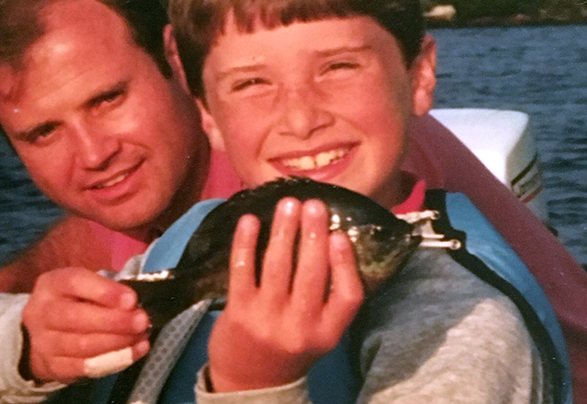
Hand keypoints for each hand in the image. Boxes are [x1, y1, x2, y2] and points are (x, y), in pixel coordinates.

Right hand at [21, 267, 150, 383]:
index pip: (75, 283)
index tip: (131, 299)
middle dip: (115, 321)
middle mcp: (42, 312)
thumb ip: (106, 289)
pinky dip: (113, 361)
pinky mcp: (52, 367)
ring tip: (141, 336)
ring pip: (82, 346)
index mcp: (52, 284)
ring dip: (118, 342)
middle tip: (142, 321)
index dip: (105, 291)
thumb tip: (134, 303)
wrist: (39, 333)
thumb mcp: (83, 286)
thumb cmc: (72, 302)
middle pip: (77, 318)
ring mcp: (43, 342)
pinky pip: (84, 367)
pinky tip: (134, 352)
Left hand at [208, 198, 364, 391]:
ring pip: (278, 267)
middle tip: (314, 204)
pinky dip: (247, 242)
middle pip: (311, 275)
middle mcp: (300, 328)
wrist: (248, 382)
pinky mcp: (238, 312)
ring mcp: (267, 319)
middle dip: (313, 234)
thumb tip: (331, 237)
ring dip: (284, 231)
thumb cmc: (289, 346)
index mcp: (328, 333)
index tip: (340, 234)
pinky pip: (243, 270)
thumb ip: (328, 297)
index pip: (348, 297)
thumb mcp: (319, 332)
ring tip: (288, 203)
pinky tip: (250, 220)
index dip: (346, 264)